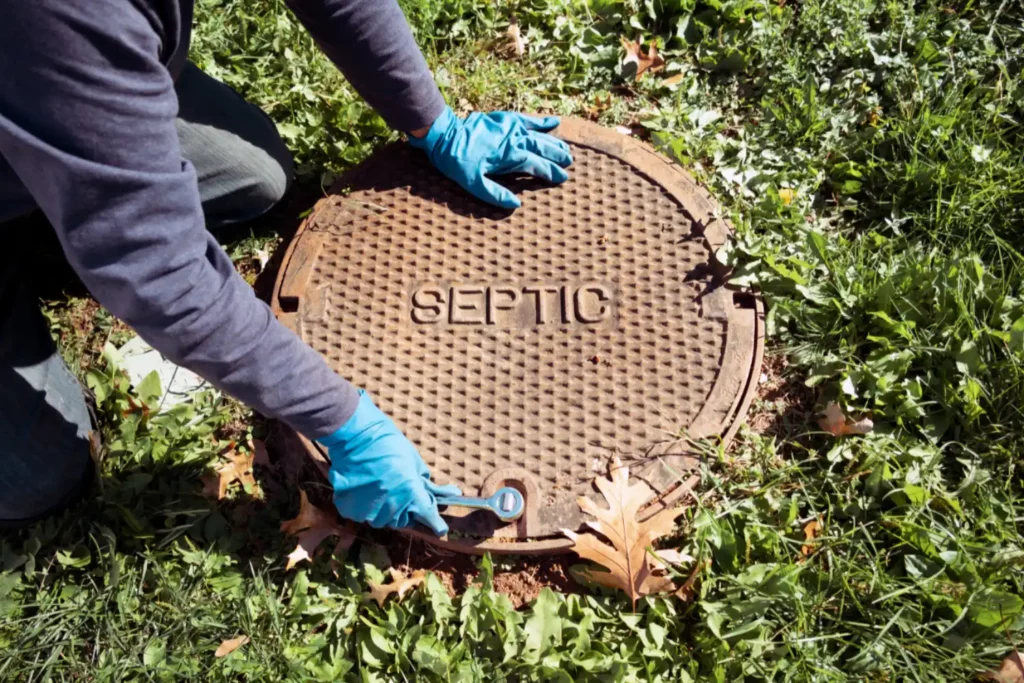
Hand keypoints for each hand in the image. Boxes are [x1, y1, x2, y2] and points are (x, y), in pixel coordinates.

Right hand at [317, 390, 459, 534]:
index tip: (441, 529)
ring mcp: (370, 511)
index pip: (429, 517)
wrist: (356, 436)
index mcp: (411, 494)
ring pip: (383, 520)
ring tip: (381, 487)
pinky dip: (366, 505)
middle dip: (408, 510)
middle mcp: (392, 507)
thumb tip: (447, 494)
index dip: (436, 524)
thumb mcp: (414, 462)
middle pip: (405, 521)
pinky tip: (365, 488)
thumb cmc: (389, 445)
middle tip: (401, 492)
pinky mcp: (351, 510)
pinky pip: (363, 514)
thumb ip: (427, 484)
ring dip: (386, 509)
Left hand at [408, 106, 572, 208]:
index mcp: (510, 157)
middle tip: (569, 162)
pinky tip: (555, 121)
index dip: (551, 172)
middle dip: (557, 155)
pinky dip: (541, 121)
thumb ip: (495, 194)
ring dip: (553, 141)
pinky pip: (527, 119)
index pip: (537, 165)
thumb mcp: (473, 184)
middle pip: (542, 147)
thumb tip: (516, 204)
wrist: (444, 134)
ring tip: (566, 149)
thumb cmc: (457, 162)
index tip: (563, 177)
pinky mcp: (504, 119)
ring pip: (538, 134)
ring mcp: (510, 127)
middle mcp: (515, 140)